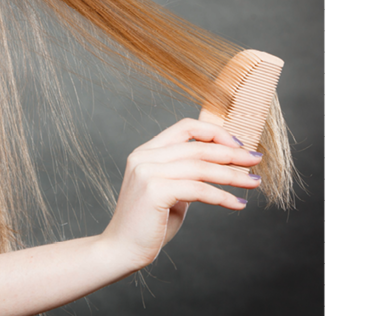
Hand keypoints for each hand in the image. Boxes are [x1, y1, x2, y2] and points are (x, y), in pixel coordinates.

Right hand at [96, 118, 263, 269]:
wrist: (121, 251)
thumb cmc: (149, 226)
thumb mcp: (171, 193)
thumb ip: (188, 176)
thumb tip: (221, 167)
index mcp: (146, 152)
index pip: (186, 127)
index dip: (215, 133)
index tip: (238, 145)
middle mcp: (144, 157)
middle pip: (199, 147)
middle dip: (233, 154)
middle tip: (257, 161)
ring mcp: (147, 173)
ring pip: (202, 167)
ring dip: (233, 175)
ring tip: (254, 182)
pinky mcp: (154, 191)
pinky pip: (199, 189)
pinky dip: (223, 196)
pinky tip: (238, 204)